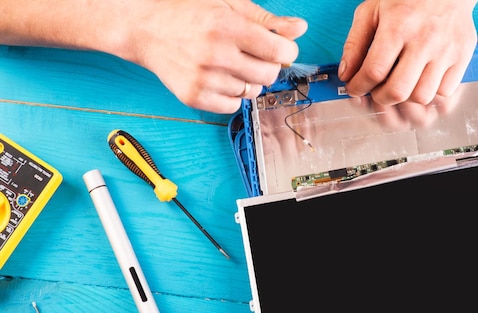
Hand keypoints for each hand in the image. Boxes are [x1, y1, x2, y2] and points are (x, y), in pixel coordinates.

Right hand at [122, 0, 307, 113]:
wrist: (146, 29)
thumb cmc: (189, 12)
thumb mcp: (230, 5)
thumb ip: (268, 20)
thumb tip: (300, 29)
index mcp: (227, 26)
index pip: (279, 52)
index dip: (286, 51)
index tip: (280, 48)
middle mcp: (215, 54)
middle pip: (269, 75)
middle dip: (269, 65)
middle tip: (253, 54)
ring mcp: (203, 79)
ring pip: (252, 92)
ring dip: (249, 79)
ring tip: (231, 63)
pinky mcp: (194, 97)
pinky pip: (233, 106)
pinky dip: (232, 94)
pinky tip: (220, 77)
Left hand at [338, 0, 476, 105]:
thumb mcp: (371, 10)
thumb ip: (354, 43)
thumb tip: (346, 74)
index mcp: (398, 26)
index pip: (374, 71)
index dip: (358, 86)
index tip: (355, 88)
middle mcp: (424, 39)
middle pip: (398, 91)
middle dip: (380, 98)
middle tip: (376, 90)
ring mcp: (446, 49)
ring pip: (422, 96)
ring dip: (406, 97)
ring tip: (400, 84)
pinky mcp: (463, 55)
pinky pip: (444, 91)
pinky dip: (429, 92)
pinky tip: (420, 80)